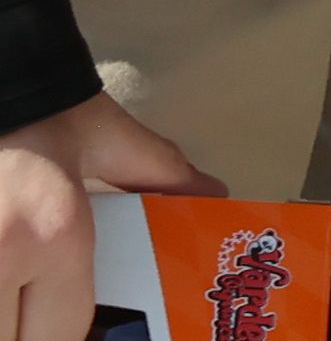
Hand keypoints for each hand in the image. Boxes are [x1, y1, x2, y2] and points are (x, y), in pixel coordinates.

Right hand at [0, 92, 218, 340]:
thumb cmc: (42, 109)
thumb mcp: (108, 137)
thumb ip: (162, 175)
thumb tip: (212, 198)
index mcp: (54, 235)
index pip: (63, 332)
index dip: (69, 332)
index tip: (67, 316)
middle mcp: (2, 257)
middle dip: (29, 332)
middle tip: (37, 306)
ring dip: (5, 320)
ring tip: (16, 296)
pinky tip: (1, 289)